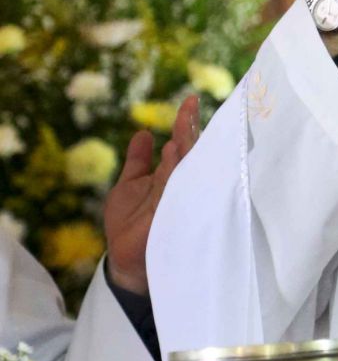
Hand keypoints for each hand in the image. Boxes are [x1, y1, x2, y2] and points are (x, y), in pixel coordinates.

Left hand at [104, 99, 200, 294]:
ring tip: (184, 120)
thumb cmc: (127, 225)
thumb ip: (137, 161)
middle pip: (188, 152)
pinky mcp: (173, 214)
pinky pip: (176, 187)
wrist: (124, 261)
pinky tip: (173, 149)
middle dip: (189, 128)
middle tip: (190, 105)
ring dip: (184, 144)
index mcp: (170, 176)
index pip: (182, 144)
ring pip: (185, 166)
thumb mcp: (127, 186)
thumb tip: (142, 132)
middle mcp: (178, 185)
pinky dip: (175, 167)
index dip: (185, 123)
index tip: (190, 99)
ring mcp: (178, 199)